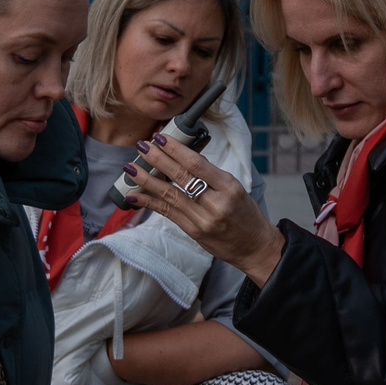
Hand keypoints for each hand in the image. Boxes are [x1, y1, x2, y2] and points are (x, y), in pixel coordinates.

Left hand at [125, 135, 284, 285]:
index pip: (198, 165)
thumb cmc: (246, 214)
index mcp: (229, 187)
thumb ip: (211, 175)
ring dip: (147, 180)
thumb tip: (183, 156)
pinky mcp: (193, 232)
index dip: (176, 150)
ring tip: (131, 168)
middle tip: (142, 146)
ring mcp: (202, 220)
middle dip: (158, 160)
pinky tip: (133, 195)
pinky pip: (167, 213)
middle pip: (181, 178)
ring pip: (169, 196)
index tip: (161, 138)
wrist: (254, 246)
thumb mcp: (235, 188)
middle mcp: (215, 204)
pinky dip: (148, 203)